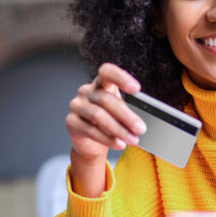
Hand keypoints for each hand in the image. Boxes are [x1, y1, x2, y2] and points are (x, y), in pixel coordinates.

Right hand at [65, 63, 145, 196]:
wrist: (92, 142)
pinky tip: (119, 144)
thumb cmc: (110, 122)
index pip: (107, 72)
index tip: (136, 89)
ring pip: (98, 116)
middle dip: (126, 116)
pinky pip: (91, 130)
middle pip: (106, 100)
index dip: (121, 77)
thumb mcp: (121, 113)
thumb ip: (130, 110)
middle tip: (140, 128)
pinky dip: (108, 139)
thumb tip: (144, 120)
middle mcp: (86, 91)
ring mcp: (76, 106)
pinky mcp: (71, 122)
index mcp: (100, 83)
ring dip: (118, 130)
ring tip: (133, 140)